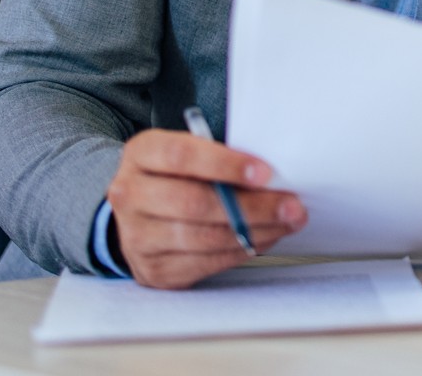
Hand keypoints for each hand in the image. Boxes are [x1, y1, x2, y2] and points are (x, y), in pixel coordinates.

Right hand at [105, 129, 306, 288]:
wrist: (136, 213)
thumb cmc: (175, 175)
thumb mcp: (189, 152)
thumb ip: (221, 158)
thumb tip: (272, 176)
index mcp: (142, 154)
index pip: (182, 156)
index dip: (227, 164)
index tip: (266, 173)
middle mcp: (131, 195)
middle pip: (194, 203)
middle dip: (251, 206)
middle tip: (290, 205)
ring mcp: (137, 236)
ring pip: (202, 238)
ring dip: (254, 232)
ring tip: (286, 222)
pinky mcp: (153, 268)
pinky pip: (204, 263)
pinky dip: (240, 251)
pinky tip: (263, 238)